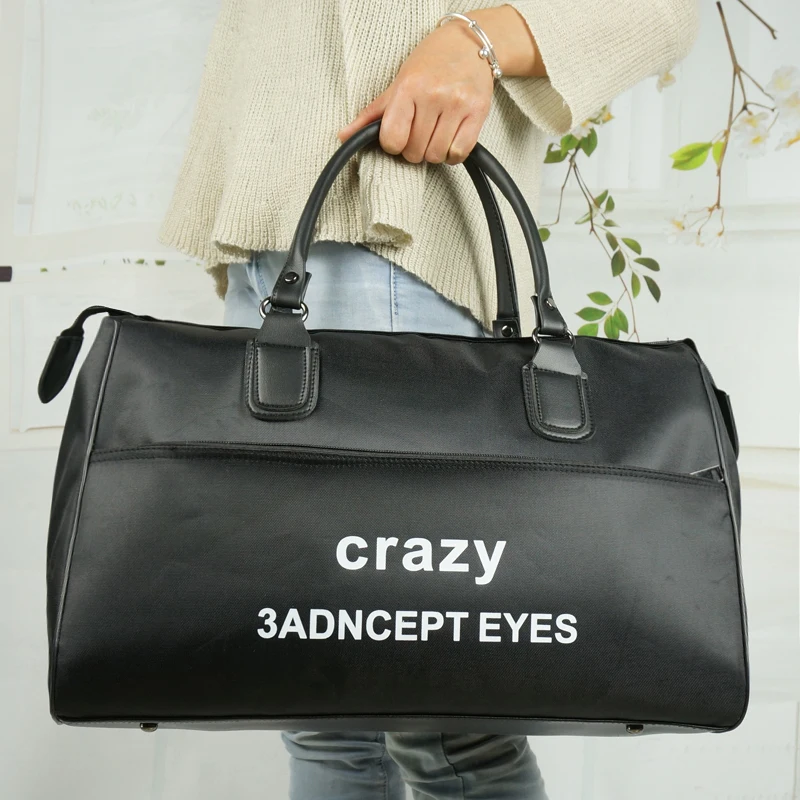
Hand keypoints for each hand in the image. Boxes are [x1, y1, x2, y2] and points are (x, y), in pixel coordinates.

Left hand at [337, 17, 495, 165]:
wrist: (469, 44)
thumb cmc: (430, 63)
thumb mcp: (398, 83)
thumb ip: (372, 114)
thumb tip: (343, 136)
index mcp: (408, 87)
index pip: (392, 139)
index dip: (394, 144)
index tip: (400, 135)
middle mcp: (433, 95)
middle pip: (415, 152)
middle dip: (414, 148)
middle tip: (420, 131)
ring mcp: (457, 104)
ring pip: (436, 155)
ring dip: (434, 152)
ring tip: (435, 133)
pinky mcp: (478, 113)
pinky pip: (459, 153)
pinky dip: (452, 154)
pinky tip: (450, 138)